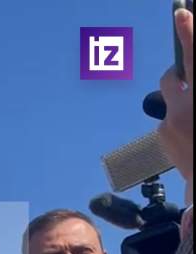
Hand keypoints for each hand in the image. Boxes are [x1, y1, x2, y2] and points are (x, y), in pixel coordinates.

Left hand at [158, 8, 193, 198]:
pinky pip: (170, 122)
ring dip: (183, 106)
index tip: (180, 13)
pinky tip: (193, 140)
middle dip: (179, 76)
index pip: (195, 58)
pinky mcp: (162, 138)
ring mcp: (169, 125)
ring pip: (172, 103)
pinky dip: (180, 125)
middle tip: (191, 82)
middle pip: (171, 78)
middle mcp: (183, 109)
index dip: (189, 32)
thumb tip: (190, 79)